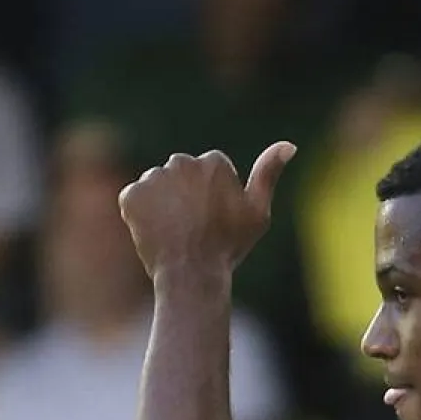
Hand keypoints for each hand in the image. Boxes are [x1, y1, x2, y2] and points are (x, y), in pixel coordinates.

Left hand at [118, 142, 295, 282]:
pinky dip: (141, 215)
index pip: (208, 172)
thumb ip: (269, 174)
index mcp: (213, 162)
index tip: (214, 220)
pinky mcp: (131, 195)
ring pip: (157, 186)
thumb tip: (289, 145)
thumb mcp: (257, 212)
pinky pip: (134, 199)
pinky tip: (156, 233)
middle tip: (193, 227)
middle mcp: (181, 162)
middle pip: (181, 174)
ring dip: (163, 204)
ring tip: (175, 232)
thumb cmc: (229, 246)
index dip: (212, 198)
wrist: (192, 274)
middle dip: (185, 195)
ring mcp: (154, 178)